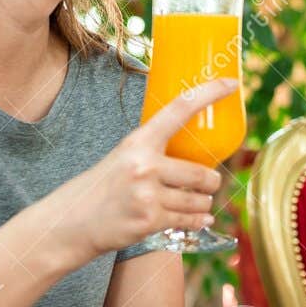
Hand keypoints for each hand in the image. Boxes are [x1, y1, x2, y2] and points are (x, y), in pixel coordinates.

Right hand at [46, 78, 237, 261]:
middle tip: (208, 183)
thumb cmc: (103, 187)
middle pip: (202, 173)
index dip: (209, 93)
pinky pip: (189, 220)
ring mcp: (146, 194)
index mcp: (138, 142)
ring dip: (203, 203)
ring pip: (199, 200)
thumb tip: (193, 147)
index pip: (179, 109)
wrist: (72, 222)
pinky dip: (198, 221)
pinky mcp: (149, 220)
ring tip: (195, 202)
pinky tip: (200, 219)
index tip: (232, 84)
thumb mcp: (124, 157)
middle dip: (211, 182)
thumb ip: (153, 150)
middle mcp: (144, 165)